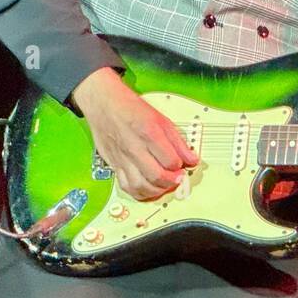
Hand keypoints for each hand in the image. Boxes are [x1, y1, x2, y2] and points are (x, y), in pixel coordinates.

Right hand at [71, 67, 199, 200]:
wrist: (104, 104)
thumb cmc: (132, 109)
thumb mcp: (161, 119)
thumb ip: (178, 141)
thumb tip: (192, 159)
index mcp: (149, 133)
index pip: (170, 160)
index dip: (181, 166)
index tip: (184, 165)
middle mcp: (134, 147)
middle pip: (156, 176)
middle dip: (172, 182)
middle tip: (178, 178)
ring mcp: (122, 158)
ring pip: (140, 186)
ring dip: (157, 191)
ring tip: (165, 185)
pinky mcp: (114, 164)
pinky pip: (126, 187)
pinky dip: (139, 193)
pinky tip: (149, 188)